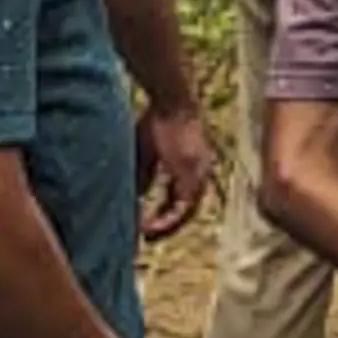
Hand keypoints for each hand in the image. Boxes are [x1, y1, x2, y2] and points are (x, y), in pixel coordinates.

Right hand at [134, 101, 216, 238]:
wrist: (172, 99)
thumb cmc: (157, 119)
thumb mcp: (148, 152)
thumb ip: (145, 176)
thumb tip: (135, 198)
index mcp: (192, 166)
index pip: (180, 197)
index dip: (164, 212)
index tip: (148, 223)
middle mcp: (201, 173)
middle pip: (187, 209)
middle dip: (167, 225)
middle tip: (148, 237)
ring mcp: (200, 175)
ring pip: (187, 212)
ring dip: (167, 227)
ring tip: (147, 236)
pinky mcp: (194, 175)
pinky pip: (183, 207)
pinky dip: (167, 220)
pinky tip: (150, 227)